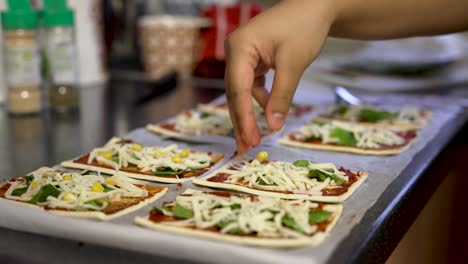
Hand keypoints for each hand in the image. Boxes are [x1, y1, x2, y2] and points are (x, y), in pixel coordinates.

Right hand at [225, 0, 334, 153]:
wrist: (315, 6)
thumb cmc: (304, 28)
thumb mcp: (294, 64)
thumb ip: (282, 96)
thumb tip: (273, 125)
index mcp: (239, 48)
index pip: (238, 90)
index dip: (244, 118)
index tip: (250, 141)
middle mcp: (235, 51)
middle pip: (234, 93)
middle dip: (241, 121)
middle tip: (245, 148)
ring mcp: (242, 55)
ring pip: (241, 91)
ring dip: (248, 113)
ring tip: (252, 138)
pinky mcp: (252, 59)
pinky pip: (251, 84)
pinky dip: (258, 100)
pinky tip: (266, 113)